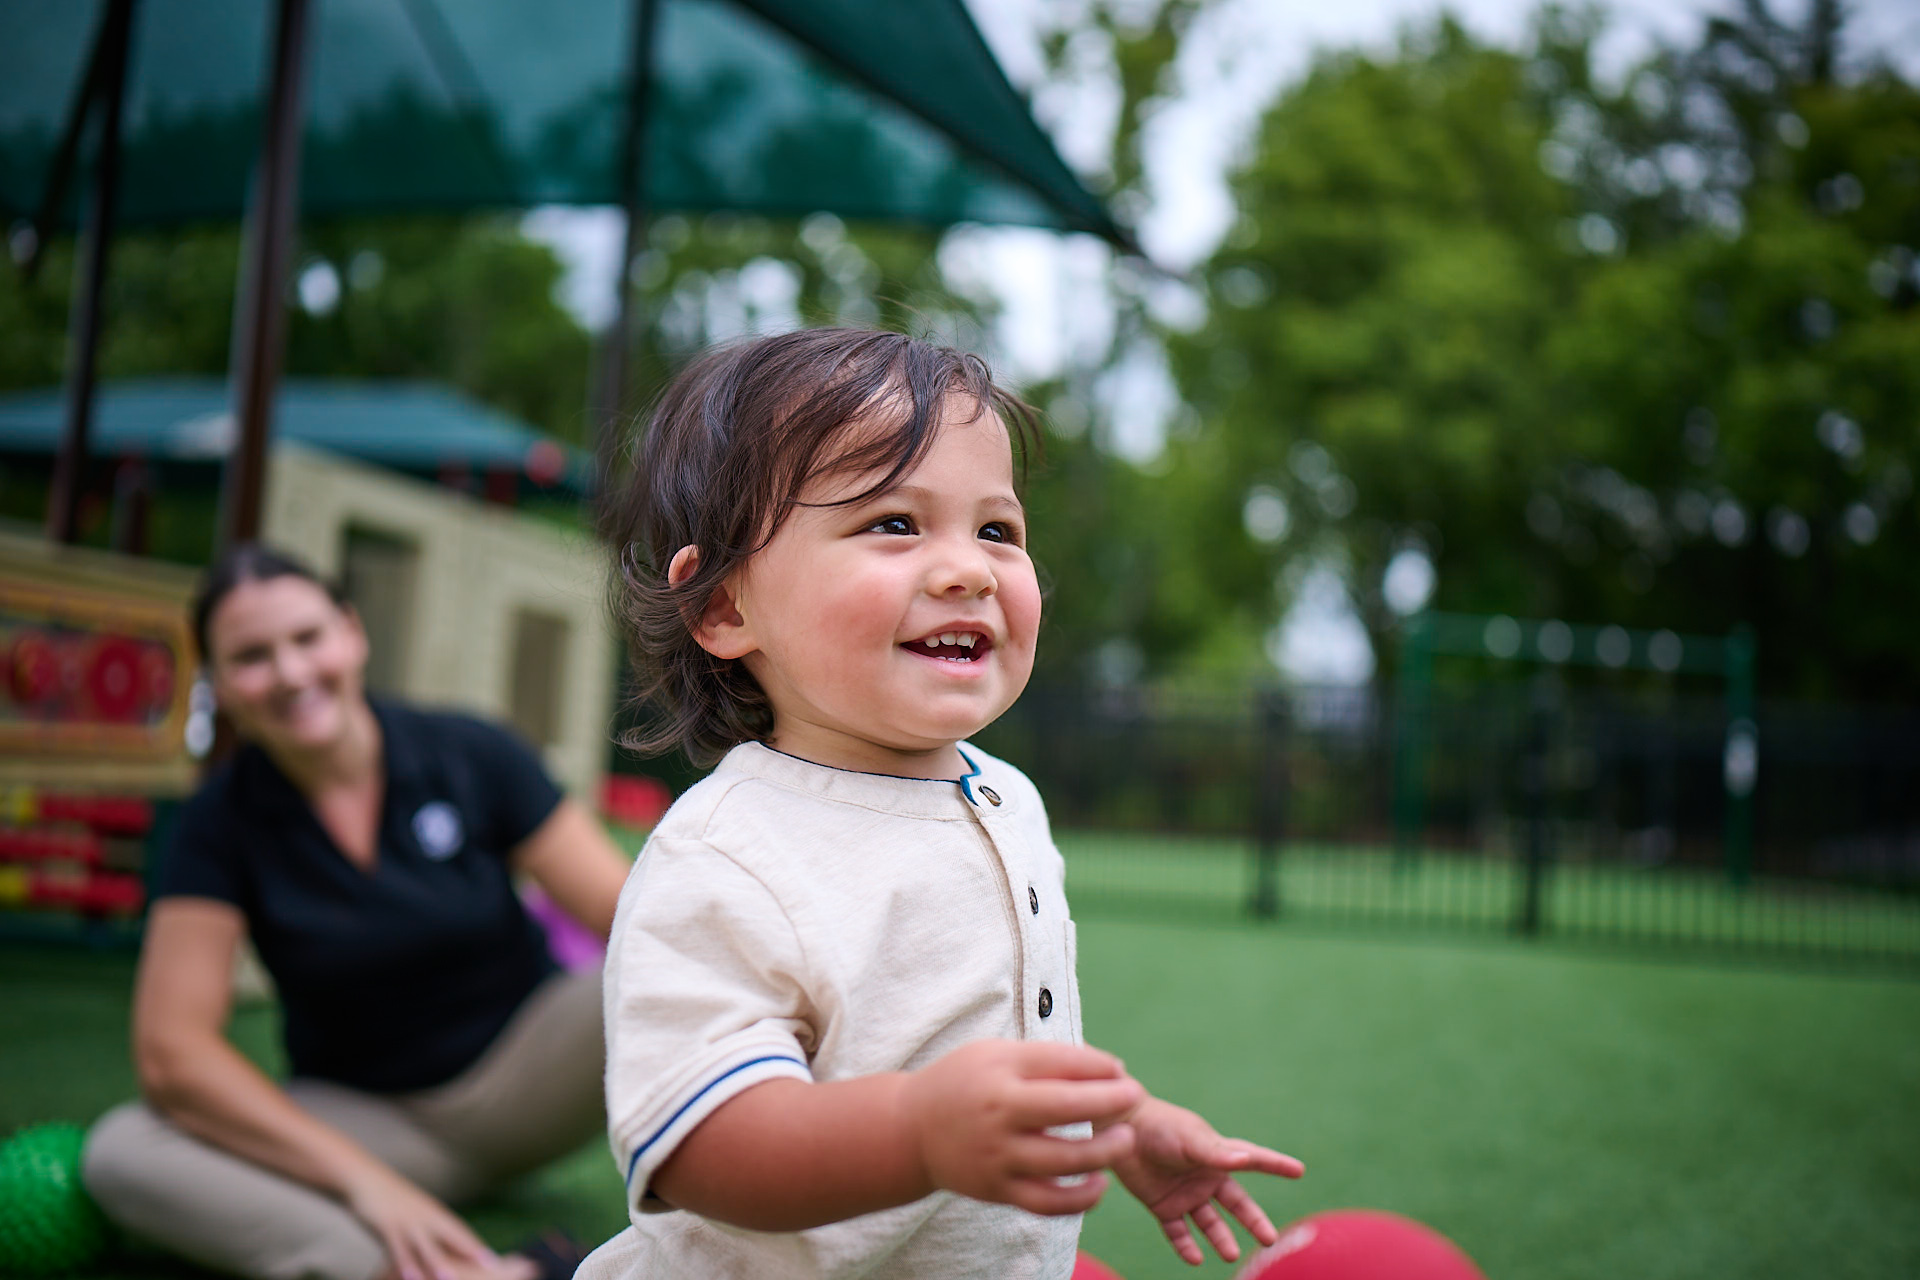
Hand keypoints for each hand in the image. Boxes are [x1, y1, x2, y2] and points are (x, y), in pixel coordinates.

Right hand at [340, 1160, 501, 1279]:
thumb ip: (427, 1228)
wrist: (366, 1177)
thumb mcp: (413, 1211)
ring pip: (426, 1246)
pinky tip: (410, 1277)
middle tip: (489, 1267)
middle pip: (452, 1236)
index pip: (460, 1231)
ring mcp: (408, 1221)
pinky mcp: (387, 1225)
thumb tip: (441, 1244)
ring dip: (439, 1263)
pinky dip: (405, 1263)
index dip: (476, 1245)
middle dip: (470, 1252)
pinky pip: (398, 1247)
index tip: (493, 1259)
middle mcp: (426, 1216)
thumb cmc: (391, 1198)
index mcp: (434, 1213)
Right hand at [901, 1040, 1143, 1215]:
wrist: (910, 1131)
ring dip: (1105, 1151)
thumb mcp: (996, 1054)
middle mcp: (998, 1112)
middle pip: (1066, 1107)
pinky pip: (1048, 1202)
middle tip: (1136, 1097)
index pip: (1060, 1062)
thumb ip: (1047, 1060)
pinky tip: (1100, 1183)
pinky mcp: (998, 1190)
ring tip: (1128, 1139)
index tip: (1120, 1069)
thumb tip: (1109, 1069)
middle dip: (1110, 1101)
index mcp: (999, 1071)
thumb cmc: (964, 1083)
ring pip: (1063, 1160)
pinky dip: (1080, 1199)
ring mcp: (998, 1155)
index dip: (1099, 1066)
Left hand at [1110, 1097, 1304, 1266]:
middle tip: (1269, 1239)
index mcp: (1217, 1154)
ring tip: (1231, 1255)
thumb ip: (1215, 1153)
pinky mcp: (1162, 1205)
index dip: (1275, 1165)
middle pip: (1236, 1204)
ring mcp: (1185, 1193)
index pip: (1252, 1160)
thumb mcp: (1190, 1139)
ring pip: (1209, 1223)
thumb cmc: (1159, 1126)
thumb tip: (1246, 1159)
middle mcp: (1205, 1176)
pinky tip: (1195, 1259)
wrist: (1118, 1129)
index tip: (1299, 1170)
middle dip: (1253, 1221)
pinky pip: (1178, 1232)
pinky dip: (1186, 1246)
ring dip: (1221, 1239)